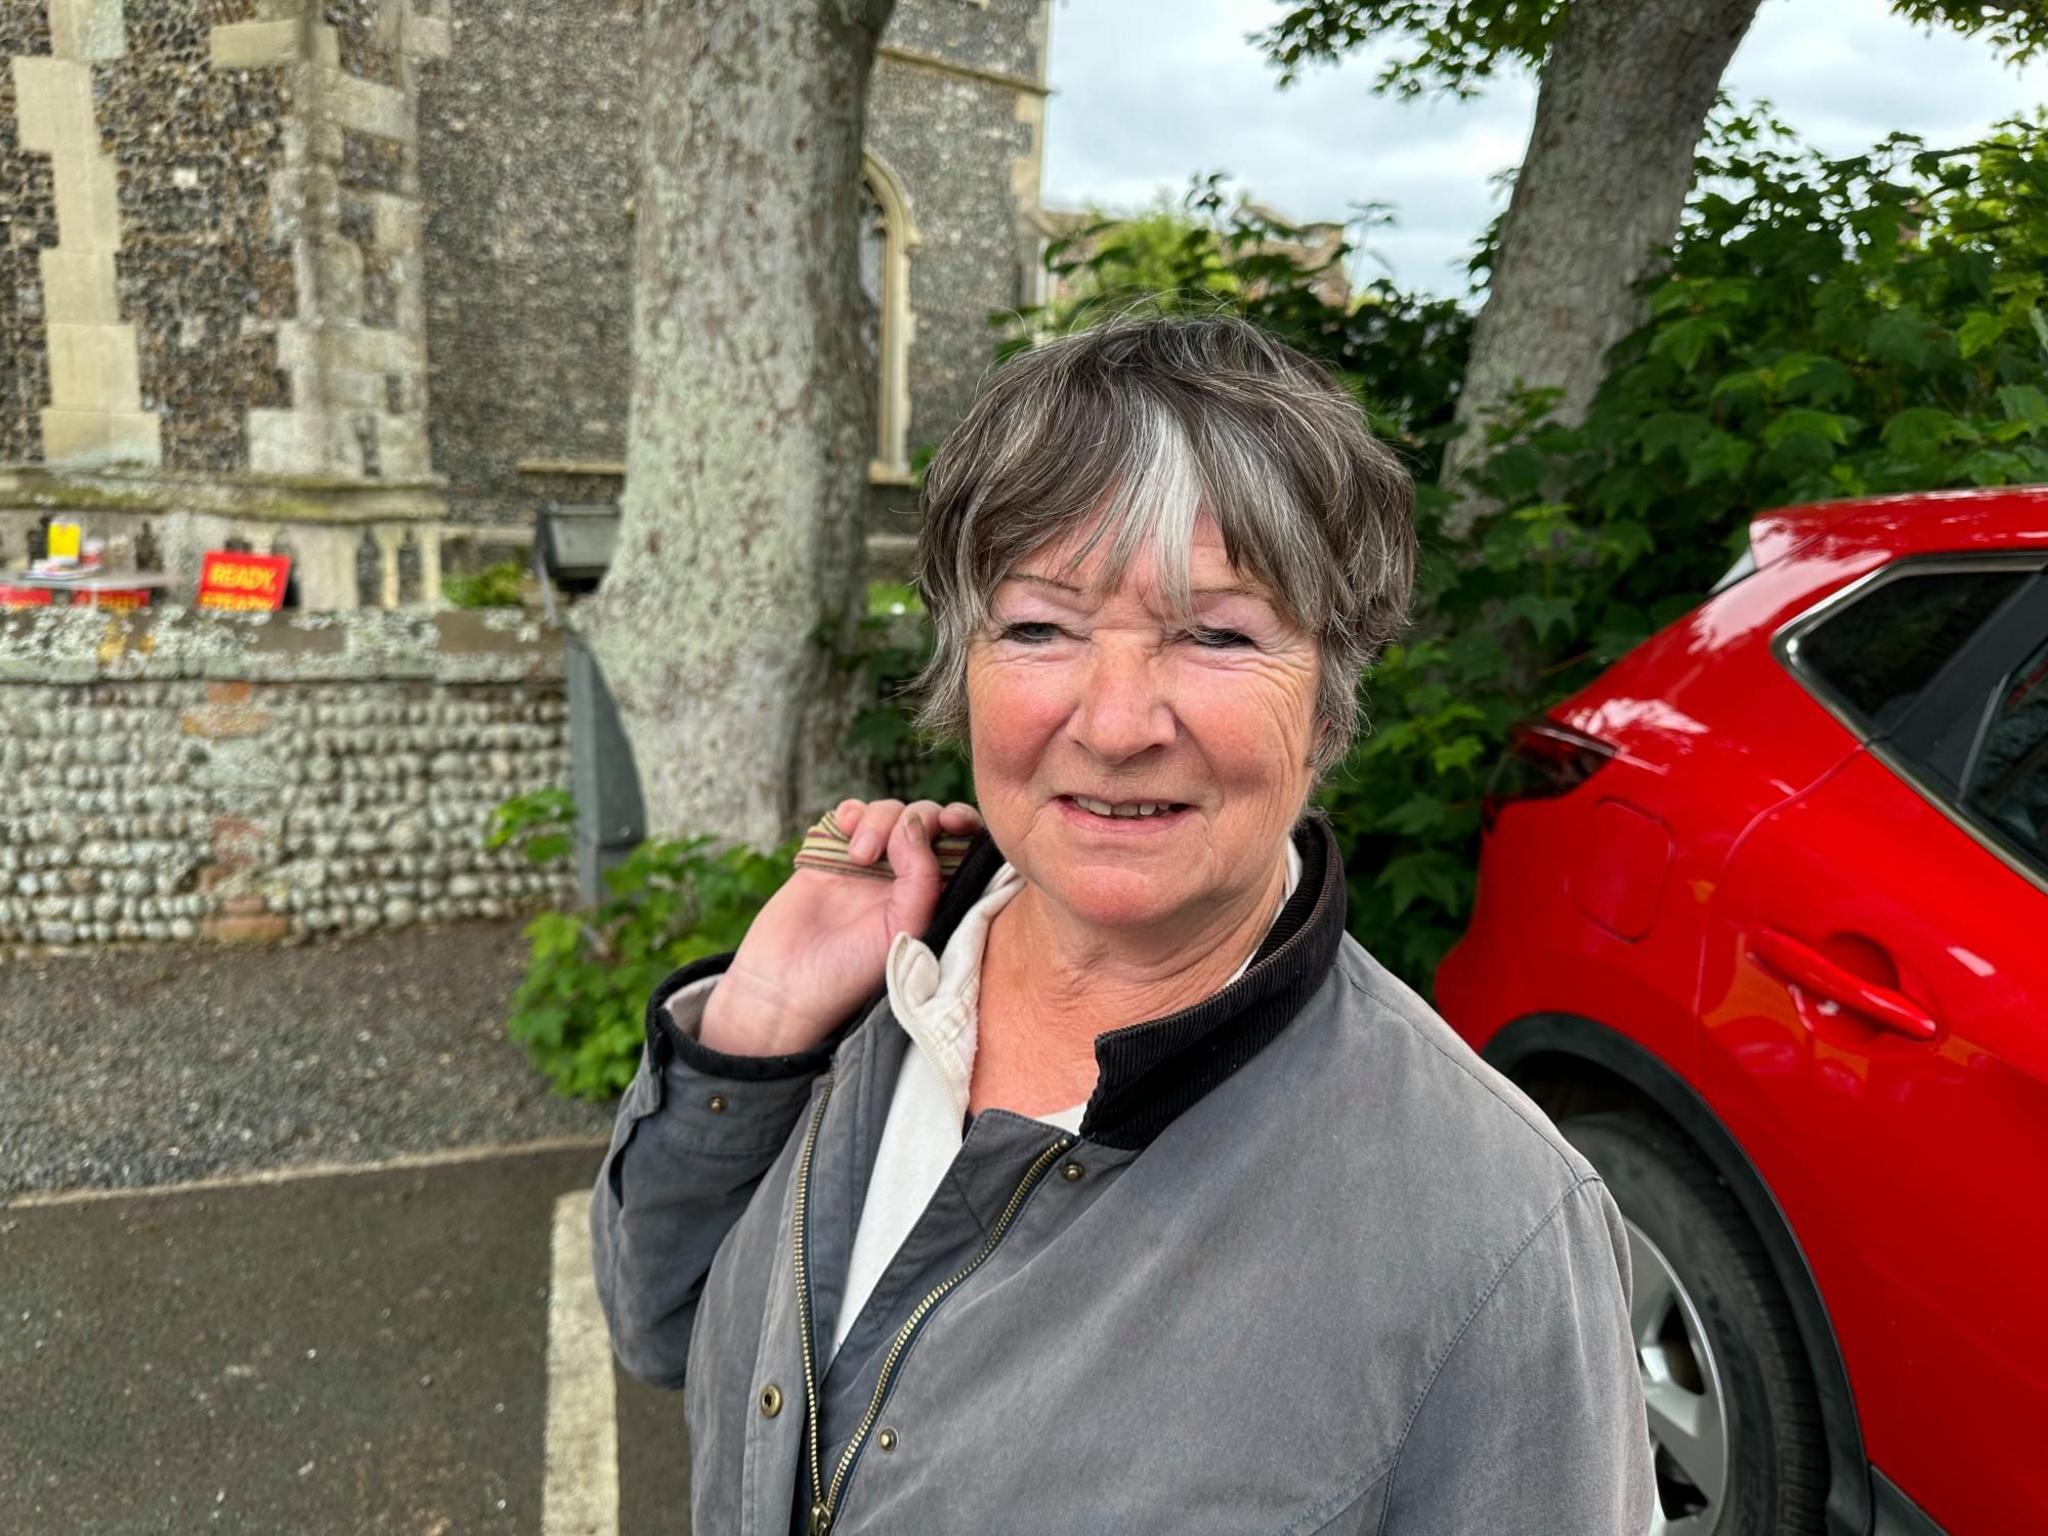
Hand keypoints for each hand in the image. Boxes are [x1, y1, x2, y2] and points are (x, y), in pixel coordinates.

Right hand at [698, 799, 982, 1055]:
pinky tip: (843, 829)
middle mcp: (904, 878)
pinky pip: (850, 814)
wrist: (784, 986)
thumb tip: (915, 823)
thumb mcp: (904, 929)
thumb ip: (922, 878)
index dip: (963, 823)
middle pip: (926, 819)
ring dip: (878, 820)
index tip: (953, 823)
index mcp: (931, 897)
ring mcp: (867, 865)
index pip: (961, 846)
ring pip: (889, 812)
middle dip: (917, 817)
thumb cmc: (850, 973)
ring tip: (858, 857)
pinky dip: (851, 812)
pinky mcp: (830, 856)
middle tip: (893, 844)